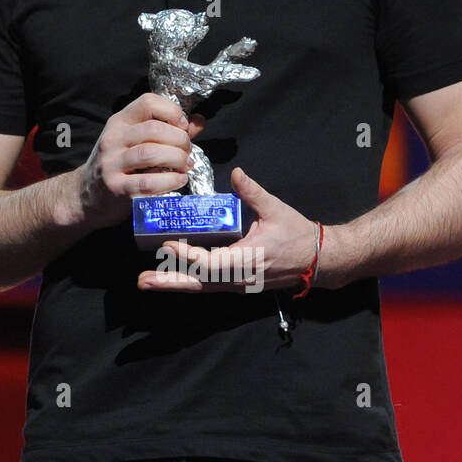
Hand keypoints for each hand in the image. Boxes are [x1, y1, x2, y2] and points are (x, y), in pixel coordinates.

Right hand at [69, 94, 204, 229]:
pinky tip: (178, 180)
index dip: (172, 111)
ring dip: (177, 159)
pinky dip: (170, 181)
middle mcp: (112, 139)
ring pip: (152, 153)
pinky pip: (148, 183)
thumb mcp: (135, 142)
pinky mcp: (117, 189)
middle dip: (180, 140)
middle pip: (154, 129)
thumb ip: (167, 130)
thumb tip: (199, 120)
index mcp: (119, 122)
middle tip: (187, 151)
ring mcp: (112, 164)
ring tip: (185, 165)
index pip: (147, 102)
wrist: (86, 196)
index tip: (182, 126)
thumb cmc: (118, 166)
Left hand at [136, 166, 320, 292]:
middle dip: (170, 282)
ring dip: (174, 285)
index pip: (212, 263)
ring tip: (147, 282)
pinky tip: (170, 278)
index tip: (168, 245)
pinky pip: (209, 285)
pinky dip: (188, 282)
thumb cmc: (297, 234)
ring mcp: (239, 285)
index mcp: (248, 259)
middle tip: (142, 281)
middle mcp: (240, 278)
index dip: (188, 256)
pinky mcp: (238, 284)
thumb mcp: (276, 210)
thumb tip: (237, 173)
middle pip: (199, 283)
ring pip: (202, 287)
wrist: (319, 261)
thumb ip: (253, 192)